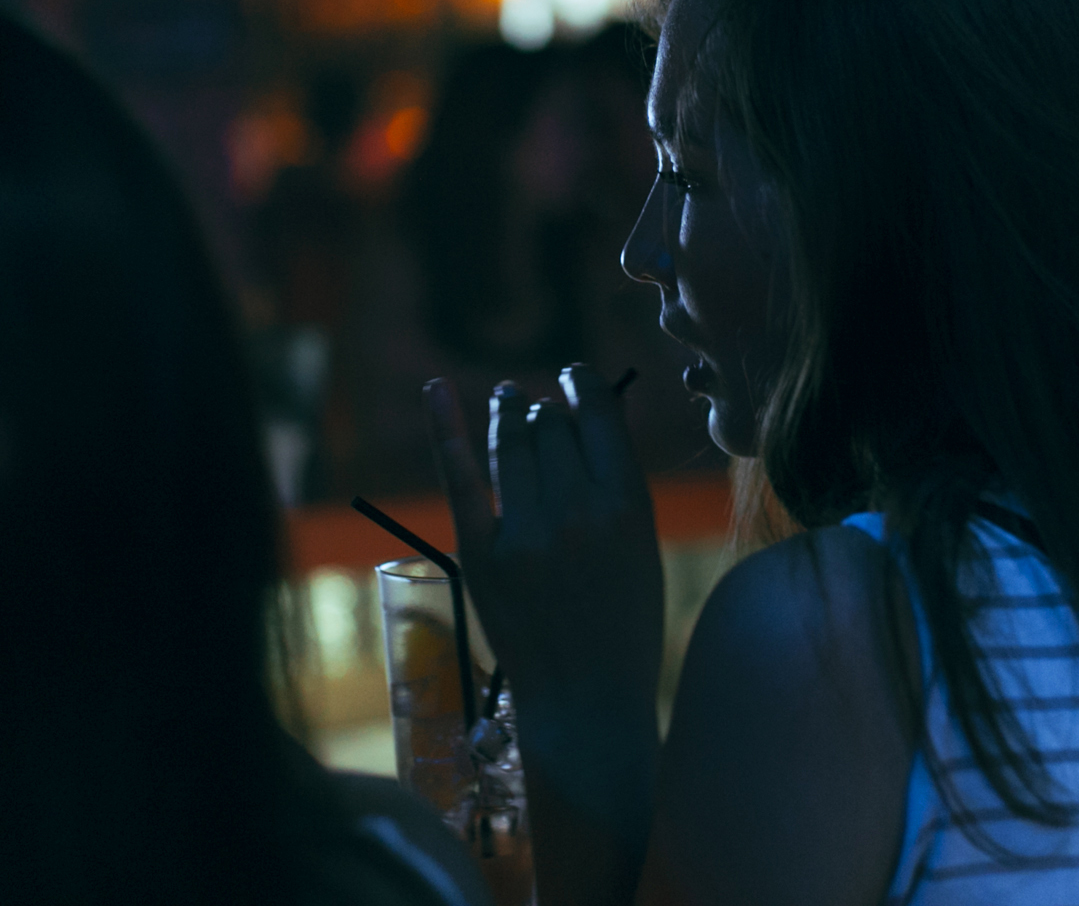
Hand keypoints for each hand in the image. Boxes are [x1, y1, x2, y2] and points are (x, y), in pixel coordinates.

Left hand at [426, 365, 664, 721]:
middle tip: (542, 412)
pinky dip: (445, 428)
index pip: (600, 418)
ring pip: (511, 442)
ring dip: (509, 412)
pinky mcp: (481, 555)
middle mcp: (577, 512)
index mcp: (628, 507)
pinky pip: (460, 476)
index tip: (575, 377)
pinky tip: (437, 390)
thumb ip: (618, 487)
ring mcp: (526, 534)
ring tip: (509, 397)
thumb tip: (584, 419)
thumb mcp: (642, 549)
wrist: (588, 702)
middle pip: (552, 427)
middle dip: (547, 413)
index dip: (584, 387)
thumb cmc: (624, 624)